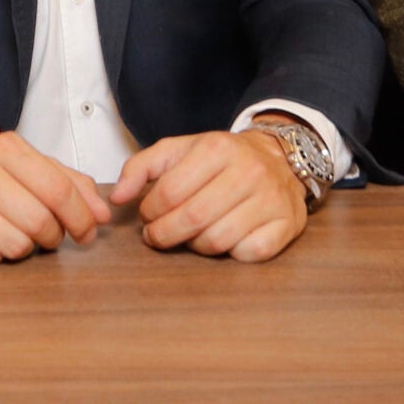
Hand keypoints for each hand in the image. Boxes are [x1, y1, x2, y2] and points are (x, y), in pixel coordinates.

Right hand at [0, 131, 111, 267]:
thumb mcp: (28, 163)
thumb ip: (71, 184)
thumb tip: (103, 215)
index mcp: (5, 149)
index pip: (58, 190)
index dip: (82, 217)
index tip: (90, 231)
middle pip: (40, 221)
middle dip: (56, 235)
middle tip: (53, 234)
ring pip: (16, 245)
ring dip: (27, 247)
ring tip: (19, 233)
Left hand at [111, 130, 307, 262]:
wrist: (278, 157)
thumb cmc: (222, 159)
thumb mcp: (179, 150)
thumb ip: (141, 167)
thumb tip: (117, 197)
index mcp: (217, 149)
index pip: (169, 193)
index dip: (150, 213)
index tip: (148, 217)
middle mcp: (248, 171)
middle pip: (192, 219)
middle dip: (165, 235)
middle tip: (157, 236)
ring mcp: (271, 199)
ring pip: (218, 240)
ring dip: (196, 245)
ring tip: (191, 235)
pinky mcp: (287, 224)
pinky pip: (248, 254)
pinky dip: (231, 254)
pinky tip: (225, 239)